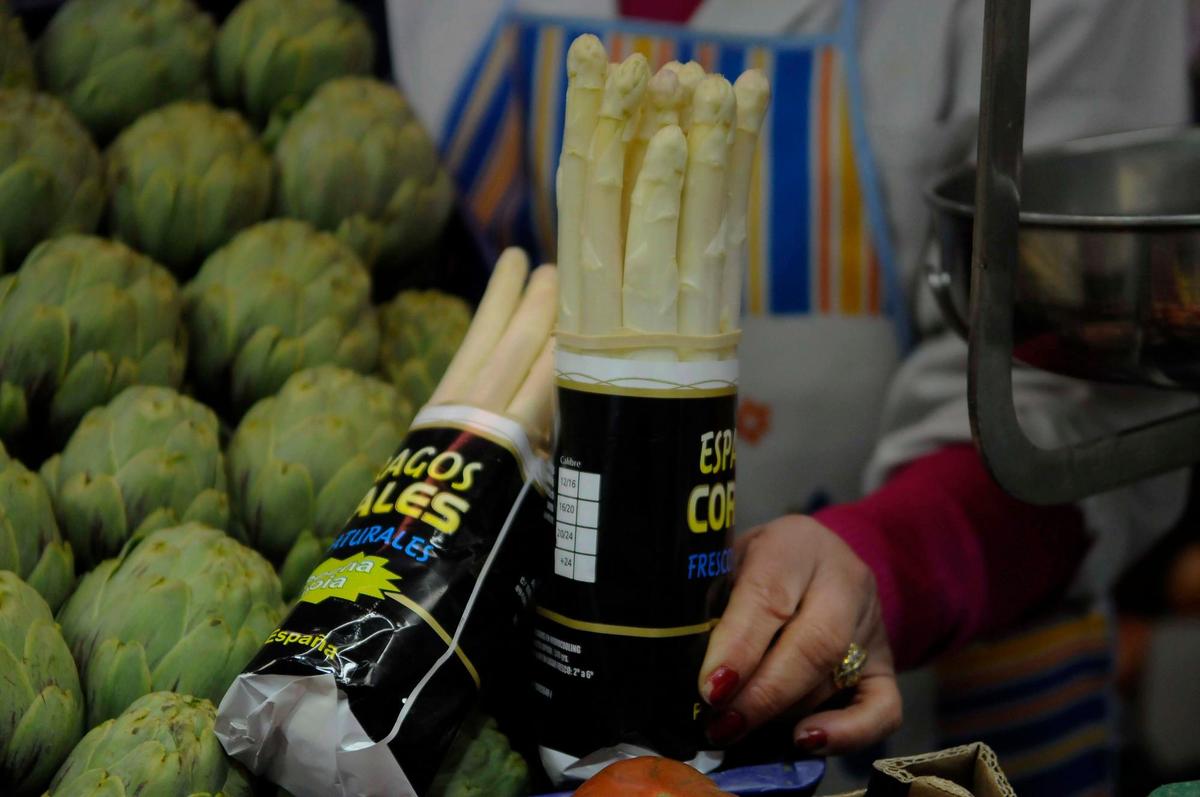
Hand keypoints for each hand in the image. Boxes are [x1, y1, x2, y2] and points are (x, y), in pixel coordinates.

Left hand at [698, 515, 901, 754]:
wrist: (814, 563)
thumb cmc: (754, 567)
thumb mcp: (726, 564)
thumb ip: (710, 603)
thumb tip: (678, 665)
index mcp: (794, 544)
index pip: (769, 595)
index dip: (739, 647)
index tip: (711, 689)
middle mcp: (844, 579)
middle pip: (814, 643)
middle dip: (763, 694)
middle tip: (722, 724)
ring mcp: (871, 624)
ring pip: (835, 679)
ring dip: (782, 715)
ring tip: (737, 731)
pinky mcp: (886, 665)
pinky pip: (882, 709)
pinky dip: (847, 734)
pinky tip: (804, 742)